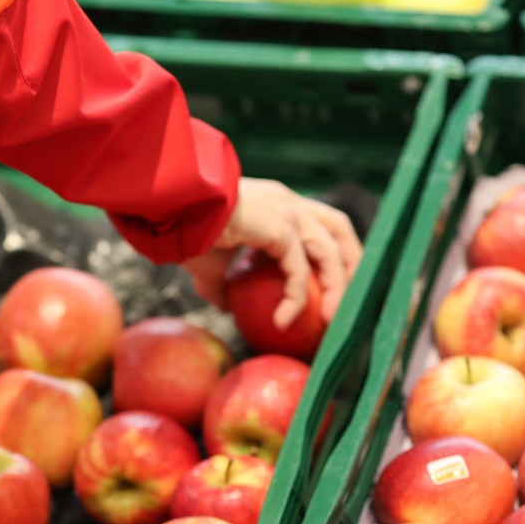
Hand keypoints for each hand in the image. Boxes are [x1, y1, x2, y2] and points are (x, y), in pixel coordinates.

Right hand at [182, 178, 362, 327]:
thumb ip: (223, 284)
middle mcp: (288, 202)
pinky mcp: (281, 228)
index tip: (329, 288)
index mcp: (276, 205)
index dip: (332, 255)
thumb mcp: (210, 264)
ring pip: (330, 250)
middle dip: (351, 265)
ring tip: (327, 321)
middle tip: (343, 302)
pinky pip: (299, 269)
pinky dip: (297, 298)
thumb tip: (227, 306)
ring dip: (336, 288)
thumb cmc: (187, 230)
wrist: (174, 211)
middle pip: (339, 230)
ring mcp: (287, 211)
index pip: (320, 225)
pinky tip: (283, 321)